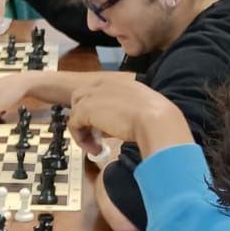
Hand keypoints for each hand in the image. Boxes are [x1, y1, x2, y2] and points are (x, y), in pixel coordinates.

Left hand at [67, 75, 191, 158]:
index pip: (96, 92)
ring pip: (74, 112)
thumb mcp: (138, 109)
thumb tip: (109, 127)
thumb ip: (123, 111)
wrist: (155, 120)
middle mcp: (103, 84)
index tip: (101, 126)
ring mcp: (93, 95)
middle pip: (79, 98)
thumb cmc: (156, 118)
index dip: (94, 110)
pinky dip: (81, 139)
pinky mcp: (86, 109)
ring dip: (82, 130)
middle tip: (94, 135)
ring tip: (95, 145)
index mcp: (118, 81)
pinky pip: (73, 125)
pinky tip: (95, 149)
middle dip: (82, 117)